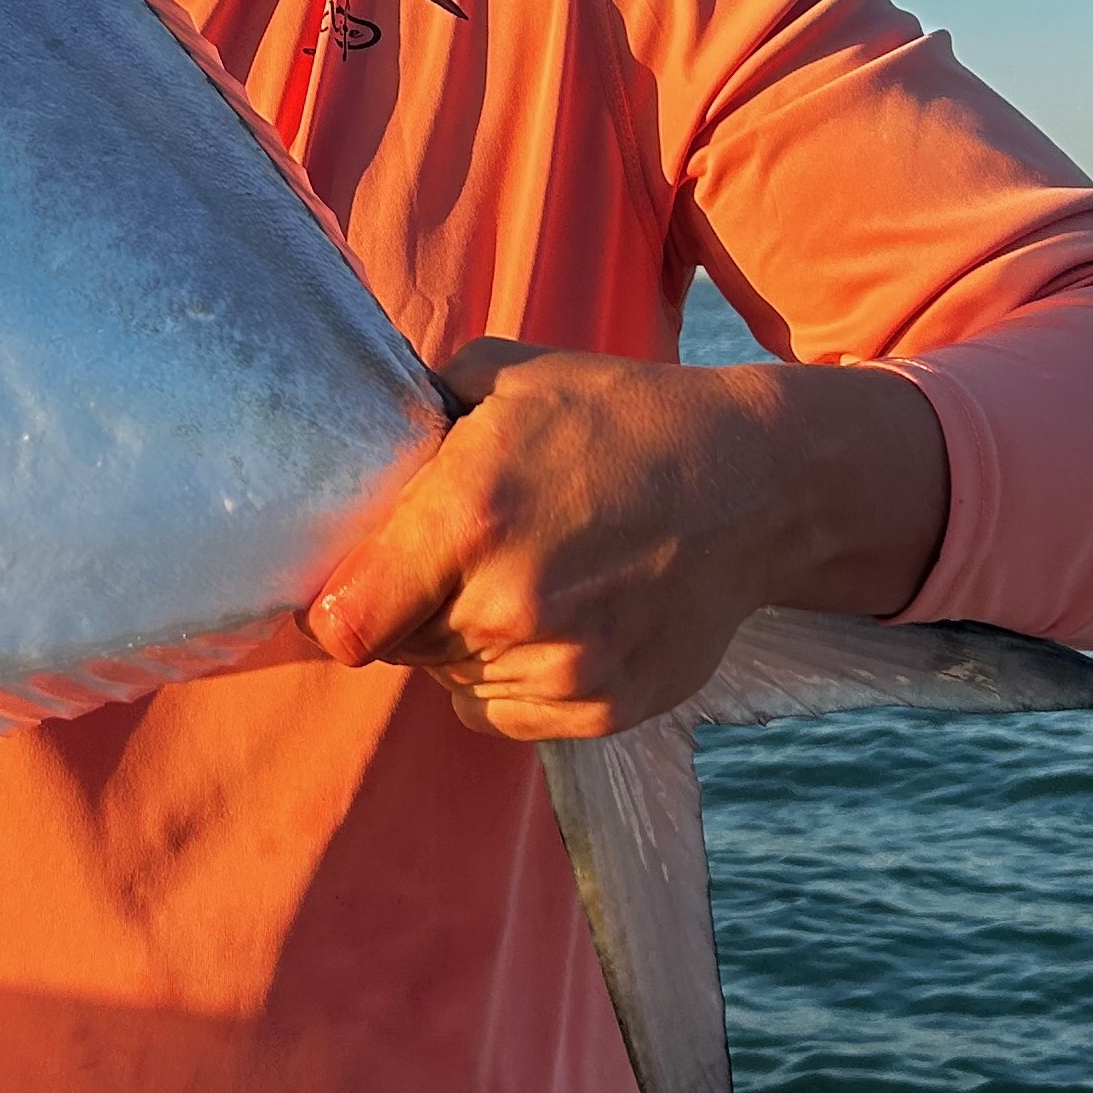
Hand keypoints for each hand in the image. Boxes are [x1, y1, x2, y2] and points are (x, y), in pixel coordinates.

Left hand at [300, 340, 947, 739]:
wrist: (758, 483)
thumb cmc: (620, 419)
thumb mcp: (504, 377)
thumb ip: (411, 413)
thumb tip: (339, 438)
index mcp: (466, 518)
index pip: (340, 621)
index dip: (333, 605)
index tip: (348, 583)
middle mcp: (506, 606)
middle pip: (396, 647)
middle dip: (408, 607)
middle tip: (456, 557)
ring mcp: (559, 668)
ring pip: (449, 683)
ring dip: (461, 643)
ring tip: (522, 576)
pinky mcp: (601, 710)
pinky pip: (502, 714)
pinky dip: (510, 677)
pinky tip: (557, 615)